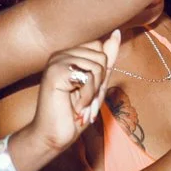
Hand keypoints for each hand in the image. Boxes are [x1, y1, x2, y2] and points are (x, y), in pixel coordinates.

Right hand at [9, 34, 117, 159]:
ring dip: (93, 92)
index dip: (101, 74)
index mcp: (69, 54)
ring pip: (97, 66)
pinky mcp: (55, 72)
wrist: (54, 136)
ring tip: (80, 104)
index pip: (100, 48)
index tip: (88, 93)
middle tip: (84, 100)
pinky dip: (88, 96)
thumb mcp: (97, 84)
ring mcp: (56, 61)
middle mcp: (61, 53)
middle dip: (99, 84)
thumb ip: (107, 60)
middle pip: (101, 55)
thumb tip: (116, 33)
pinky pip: (89, 77)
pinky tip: (75, 106)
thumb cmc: (75, 113)